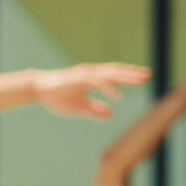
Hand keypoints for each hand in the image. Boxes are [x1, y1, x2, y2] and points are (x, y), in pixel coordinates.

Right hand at [33, 63, 151, 119]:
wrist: (38, 91)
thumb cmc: (56, 97)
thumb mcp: (78, 108)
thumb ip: (94, 110)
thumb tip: (110, 114)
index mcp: (91, 80)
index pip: (114, 76)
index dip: (128, 77)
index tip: (143, 80)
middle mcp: (90, 74)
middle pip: (115, 72)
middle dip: (131, 74)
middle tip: (148, 76)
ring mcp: (84, 75)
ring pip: (109, 74)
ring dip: (125, 77)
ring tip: (139, 80)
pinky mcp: (77, 79)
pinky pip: (96, 82)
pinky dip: (108, 88)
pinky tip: (116, 95)